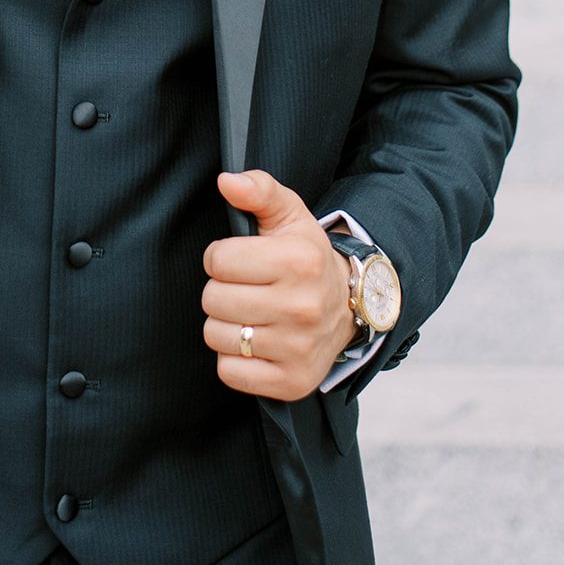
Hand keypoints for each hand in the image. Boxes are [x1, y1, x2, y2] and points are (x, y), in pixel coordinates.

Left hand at [201, 170, 356, 400]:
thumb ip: (258, 189)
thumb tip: (226, 181)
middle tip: (246, 288)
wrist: (350, 306)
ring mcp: (298, 349)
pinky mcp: (292, 382)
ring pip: (217, 336)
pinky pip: (229, 373)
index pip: (217, 261)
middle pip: (213, 300)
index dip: (221, 258)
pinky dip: (234, 359)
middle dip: (221, 290)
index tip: (242, 260)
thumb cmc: (307, 256)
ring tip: (250, 314)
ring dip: (225, 325)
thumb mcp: (289, 213)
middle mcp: (302, 307)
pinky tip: (255, 342)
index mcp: (298, 261)